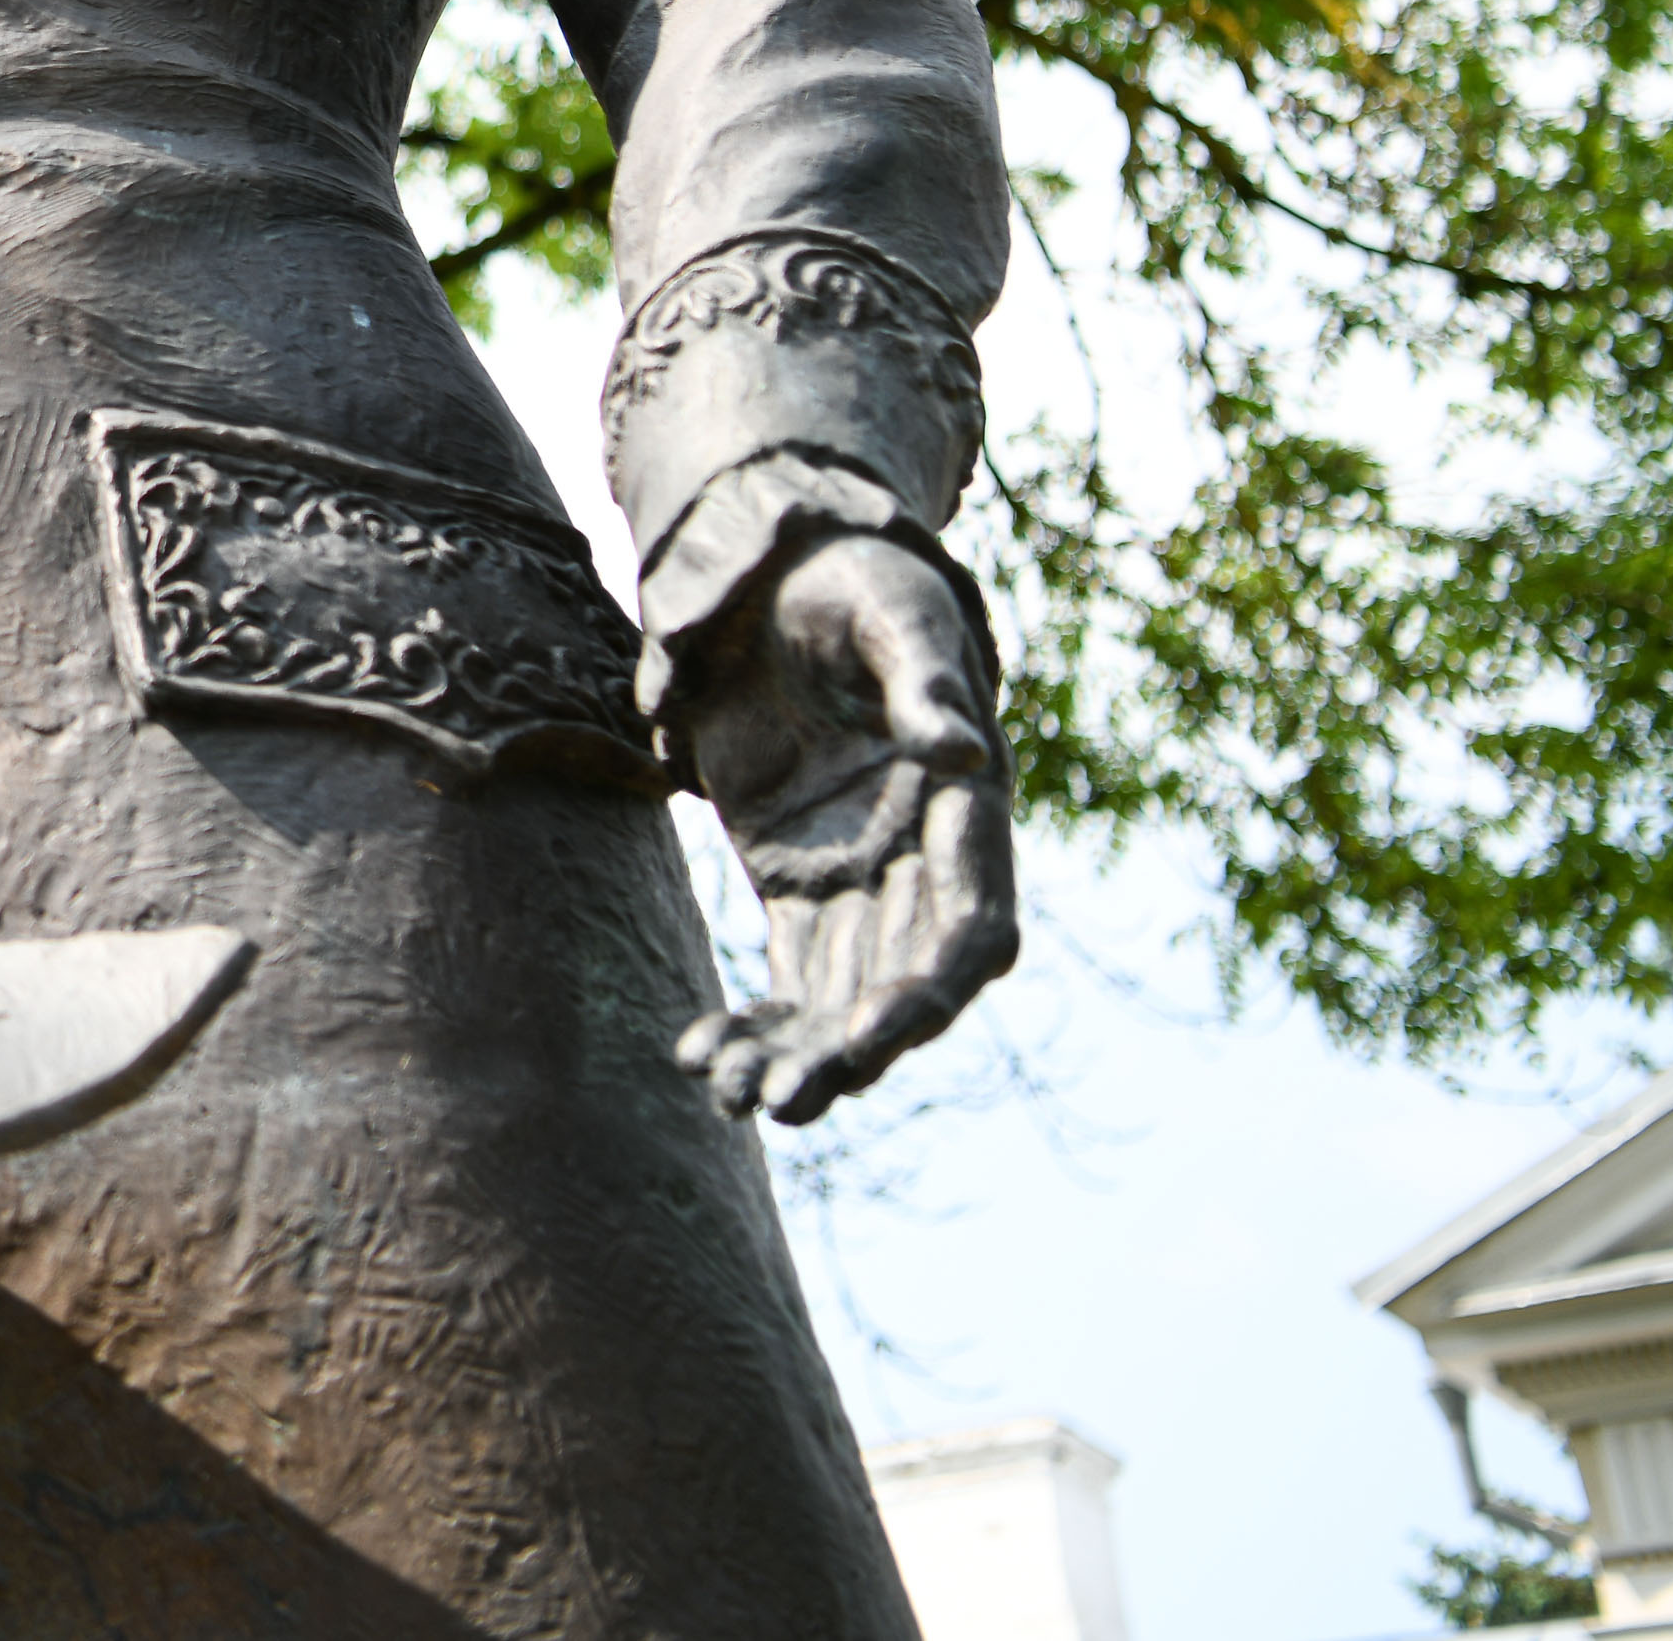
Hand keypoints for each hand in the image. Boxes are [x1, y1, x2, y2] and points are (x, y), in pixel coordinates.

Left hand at [673, 522, 1016, 1126]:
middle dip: (849, 1051)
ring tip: (731, 1096)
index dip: (928, 990)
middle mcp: (924, 865)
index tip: (867, 1039)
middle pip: (900, 986)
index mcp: (967, 813)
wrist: (787, 570)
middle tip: (784, 1102)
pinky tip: (703, 1058)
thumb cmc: (852, 582)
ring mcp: (860, 882)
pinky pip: (791, 977)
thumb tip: (966, 752)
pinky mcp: (800, 885)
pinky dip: (758, 1023)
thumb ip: (925, 680)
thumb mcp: (892, 611)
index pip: (969, 929)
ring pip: (841, 998)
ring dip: (796, 1055)